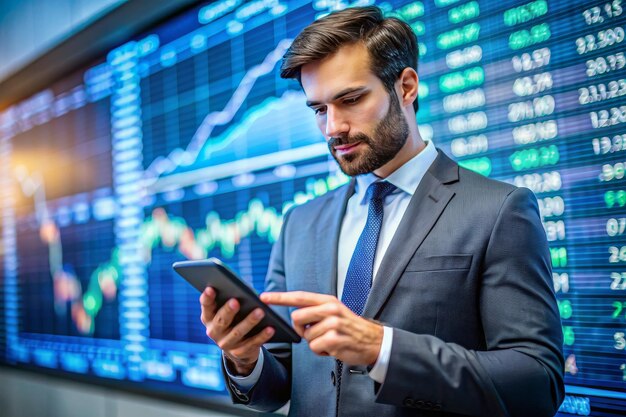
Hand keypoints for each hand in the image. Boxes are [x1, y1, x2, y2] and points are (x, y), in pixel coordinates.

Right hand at [200, 287, 274, 374]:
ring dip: (249, 322)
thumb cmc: (233, 320)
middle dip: (228, 311)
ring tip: (260, 311)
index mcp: (209, 318)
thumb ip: (228, 300)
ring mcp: (226, 343)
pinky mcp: (239, 352)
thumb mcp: (226, 311)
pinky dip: (262, 336)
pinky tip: (270, 328)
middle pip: (221, 321)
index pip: (206, 306)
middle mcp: (214, 332)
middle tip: (236, 301)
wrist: (237, 347)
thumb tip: (240, 288)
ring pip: (238, 332)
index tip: (211, 288)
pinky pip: (252, 343)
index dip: (207, 298)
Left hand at [260, 291, 382, 365]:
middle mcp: (330, 309)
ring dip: (315, 342)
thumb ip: (315, 311)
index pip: (299, 296)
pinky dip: (321, 351)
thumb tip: (295, 316)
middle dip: (301, 329)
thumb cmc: (349, 328)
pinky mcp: (335, 339)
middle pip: (297, 318)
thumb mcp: (335, 312)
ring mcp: (333, 324)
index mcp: (328, 301)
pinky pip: (314, 347)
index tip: (264, 297)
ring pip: (306, 336)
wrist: (373, 341)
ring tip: (330, 340)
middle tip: (315, 333)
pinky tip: (333, 348)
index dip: (280, 297)